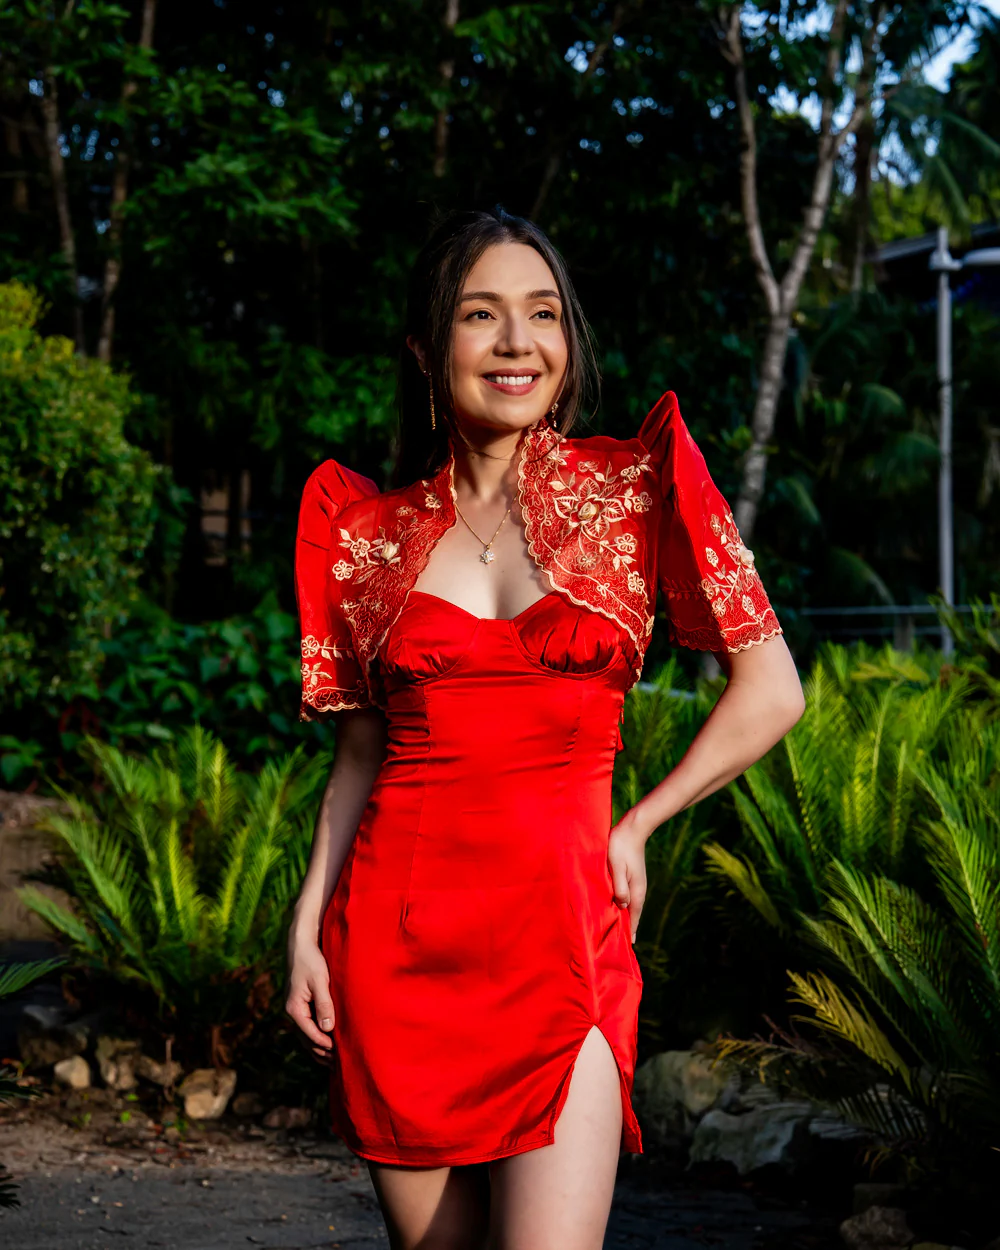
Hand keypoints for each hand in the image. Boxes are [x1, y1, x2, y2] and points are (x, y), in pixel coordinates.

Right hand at [285, 934, 335, 1064]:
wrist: (301, 945)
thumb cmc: (312, 961)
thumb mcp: (320, 981)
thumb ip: (324, 1004)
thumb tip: (328, 1028)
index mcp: (294, 1008)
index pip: (310, 1033)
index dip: (324, 1045)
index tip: (338, 1054)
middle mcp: (292, 1012)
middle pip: (306, 1040)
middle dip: (321, 1053)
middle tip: (339, 1065)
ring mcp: (295, 1009)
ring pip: (306, 1036)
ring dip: (318, 1049)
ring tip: (333, 1062)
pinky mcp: (300, 1005)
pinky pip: (308, 1027)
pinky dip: (316, 1038)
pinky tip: (327, 1043)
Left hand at [607, 814, 647, 943]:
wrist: (632, 829)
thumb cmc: (621, 847)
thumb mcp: (617, 867)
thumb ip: (620, 887)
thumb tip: (621, 905)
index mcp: (637, 891)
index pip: (632, 918)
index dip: (628, 933)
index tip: (625, 948)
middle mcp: (638, 890)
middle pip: (631, 914)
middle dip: (625, 928)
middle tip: (616, 944)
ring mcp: (636, 884)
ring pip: (628, 906)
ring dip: (622, 917)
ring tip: (613, 930)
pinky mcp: (631, 877)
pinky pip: (626, 897)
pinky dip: (620, 905)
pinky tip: (613, 907)